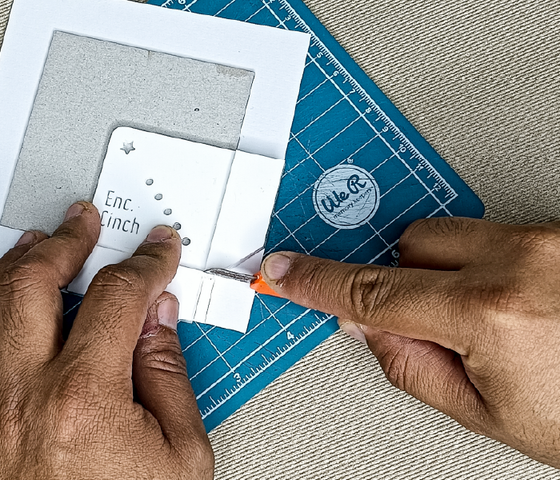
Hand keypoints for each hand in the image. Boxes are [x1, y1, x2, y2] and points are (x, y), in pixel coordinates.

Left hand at [0, 202, 213, 478]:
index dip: (144, 262)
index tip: (156, 250)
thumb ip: (168, 371)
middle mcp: (25, 397)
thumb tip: (157, 315)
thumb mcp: (181, 452)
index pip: (118, 297)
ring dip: (13, 265)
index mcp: (87, 398)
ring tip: (35, 244)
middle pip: (36, 283)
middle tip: (83, 223)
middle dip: (65, 240)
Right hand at [260, 217, 559, 467]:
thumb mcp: (490, 415)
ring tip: (489, 320)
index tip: (285, 272)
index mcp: (494, 314)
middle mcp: (525, 259)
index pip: (374, 292)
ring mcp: (551, 238)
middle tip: (427, 322)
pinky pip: (496, 234)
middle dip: (401, 278)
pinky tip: (520, 305)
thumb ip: (409, 364)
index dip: (318, 283)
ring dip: (445, 272)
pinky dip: (485, 266)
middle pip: (412, 241)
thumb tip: (362, 324)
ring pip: (454, 232)